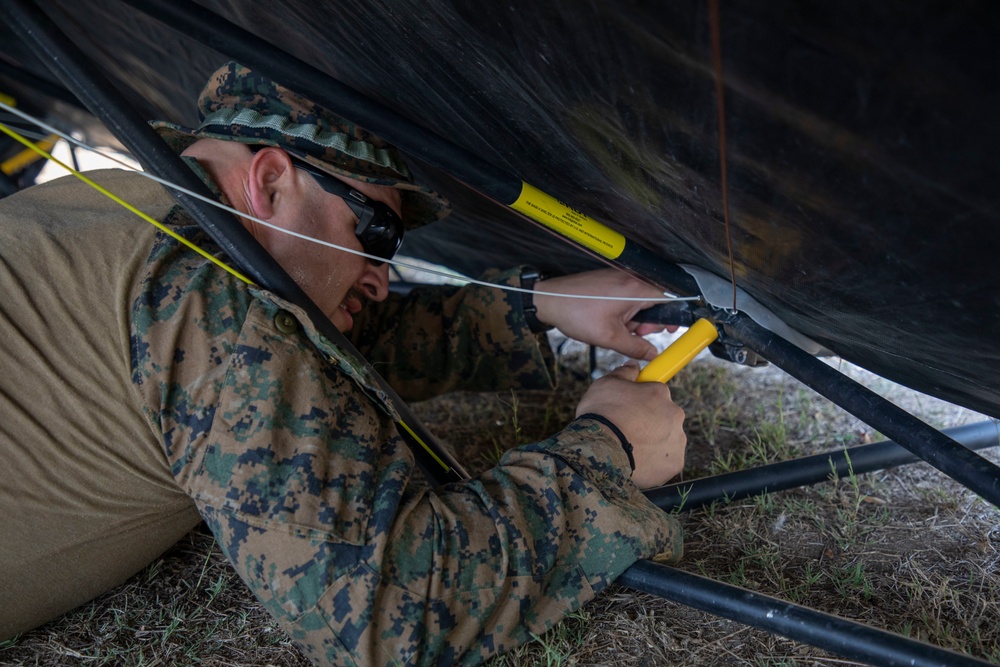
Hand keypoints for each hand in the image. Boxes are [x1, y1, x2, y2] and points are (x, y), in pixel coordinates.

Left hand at [531, 269, 675, 360]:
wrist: (549, 300)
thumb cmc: (577, 313)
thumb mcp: (609, 337)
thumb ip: (636, 347)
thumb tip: (653, 355)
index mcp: (635, 288)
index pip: (669, 297)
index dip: (671, 316)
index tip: (668, 330)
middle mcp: (631, 278)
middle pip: (655, 300)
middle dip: (649, 321)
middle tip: (636, 334)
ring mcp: (619, 277)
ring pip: (639, 300)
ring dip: (635, 318)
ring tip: (618, 329)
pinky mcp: (610, 279)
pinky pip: (627, 296)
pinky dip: (624, 310)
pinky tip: (611, 321)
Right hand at [575, 362, 686, 488]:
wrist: (600, 451)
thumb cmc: (601, 415)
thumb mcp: (606, 384)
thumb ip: (624, 373)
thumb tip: (634, 365)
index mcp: (660, 393)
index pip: (657, 393)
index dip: (643, 401)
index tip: (633, 408)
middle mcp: (675, 415)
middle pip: (664, 417)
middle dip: (649, 422)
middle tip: (626, 429)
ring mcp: (677, 441)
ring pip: (666, 439)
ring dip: (652, 442)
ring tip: (628, 447)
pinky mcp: (674, 464)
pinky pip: (665, 461)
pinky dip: (654, 462)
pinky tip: (636, 461)